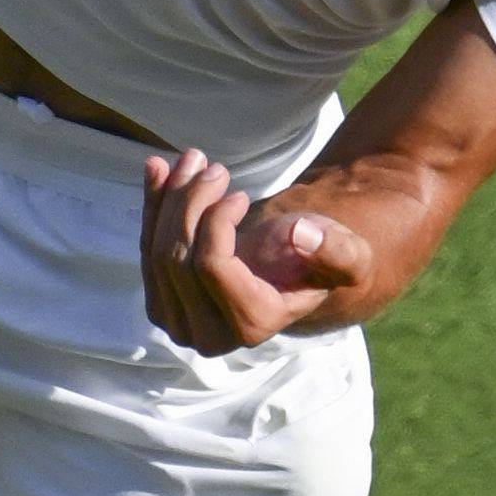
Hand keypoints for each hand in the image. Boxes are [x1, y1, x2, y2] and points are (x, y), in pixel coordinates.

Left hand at [142, 147, 368, 348]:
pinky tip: (157, 168)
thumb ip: (337, 250)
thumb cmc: (325, 260)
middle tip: (211, 163)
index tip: (238, 194)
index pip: (211, 265)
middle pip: (178, 257)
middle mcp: (208, 335)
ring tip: (193, 159)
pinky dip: (152, 205)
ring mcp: (179, 322)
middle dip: (190, 200)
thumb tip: (301, 235)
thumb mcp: (349, 255)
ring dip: (170, 197)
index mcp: (252, 326)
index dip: (217, 221)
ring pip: (157, 250)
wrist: (297, 272)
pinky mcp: (162, 302)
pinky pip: (146, 248)